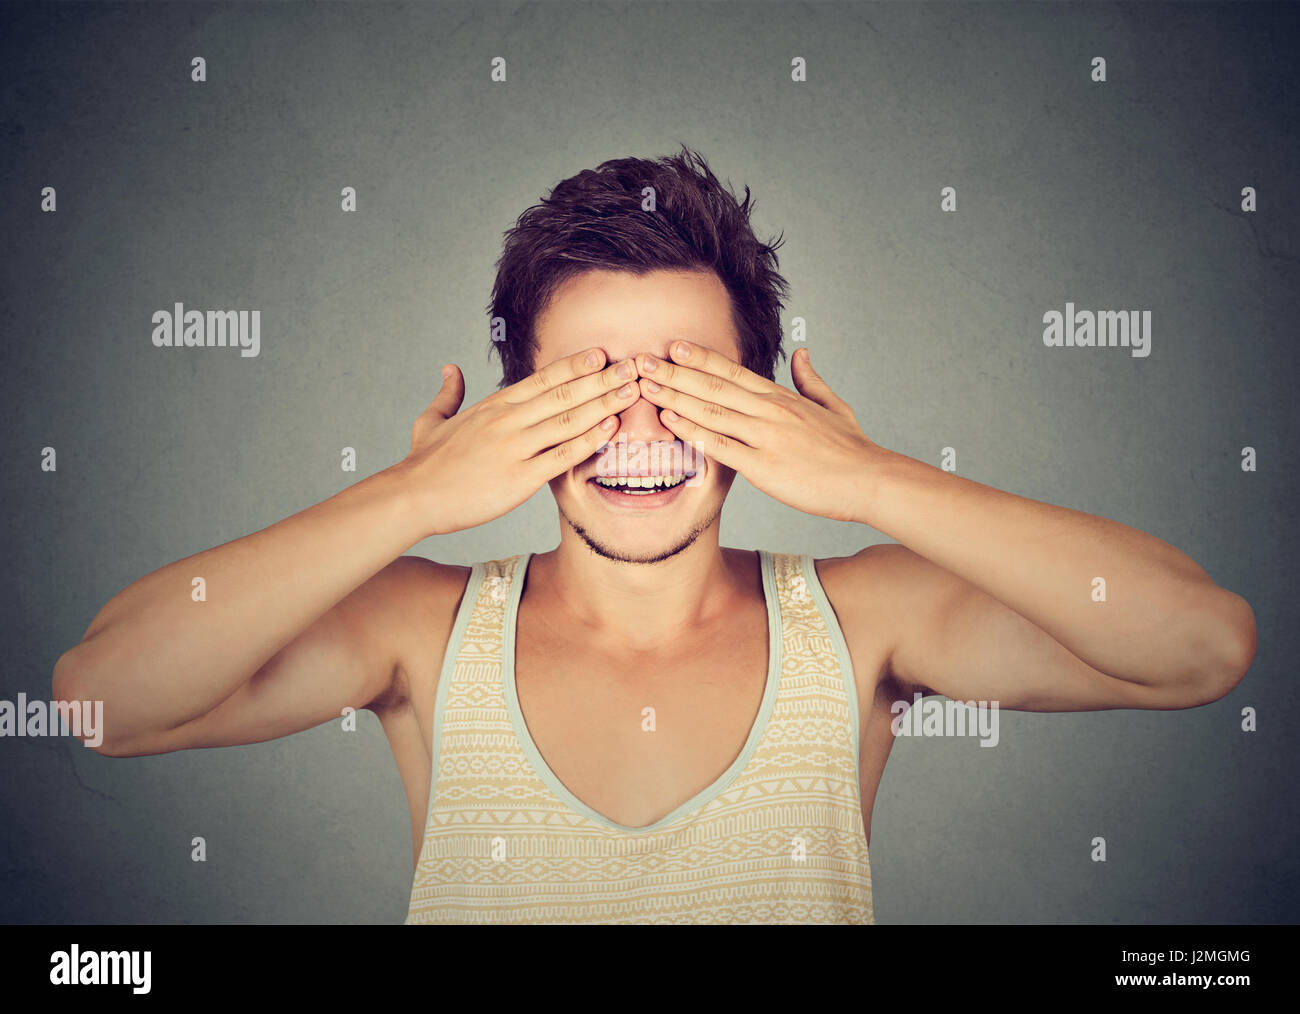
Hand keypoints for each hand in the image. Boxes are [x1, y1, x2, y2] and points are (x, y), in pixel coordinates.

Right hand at [401, 348, 642, 534]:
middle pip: (564, 393)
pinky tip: (612, 430)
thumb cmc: (424, 463)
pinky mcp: (520, 477)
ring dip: (605, 404)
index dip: (574, 365)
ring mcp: (515, 447)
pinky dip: (590, 441)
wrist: (413, 496)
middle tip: (633, 366)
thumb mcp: (432, 420)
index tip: (601, 354)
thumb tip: (451, 368)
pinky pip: (563, 456)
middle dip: (602, 379)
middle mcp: (508, 420)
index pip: (542, 379)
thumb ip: (448, 393)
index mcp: (494, 405)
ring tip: (632, 392)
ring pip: (569, 420)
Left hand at [634, 342, 881, 522]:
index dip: (700, 358)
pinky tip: (670, 422)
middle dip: (674, 372)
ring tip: (645, 386)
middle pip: (713, 385)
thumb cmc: (852, 449)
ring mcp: (765, 436)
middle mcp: (769, 410)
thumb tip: (801, 353)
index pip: (733, 371)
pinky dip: (693, 431)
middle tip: (642, 361)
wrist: (869, 479)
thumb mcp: (833, 406)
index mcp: (781, 397)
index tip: (673, 346)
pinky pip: (720, 445)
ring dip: (674, 397)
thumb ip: (811, 379)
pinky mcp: (763, 465)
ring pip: (711, 410)